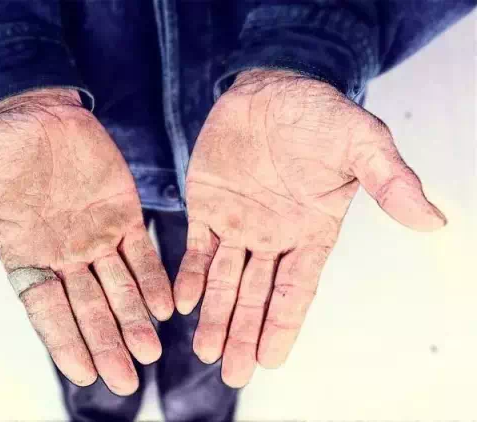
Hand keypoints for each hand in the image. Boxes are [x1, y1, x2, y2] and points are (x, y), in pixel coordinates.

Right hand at [0, 88, 173, 394]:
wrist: (36, 110)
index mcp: (27, 257)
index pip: (47, 311)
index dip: (65, 342)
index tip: (85, 374)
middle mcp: (65, 256)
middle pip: (89, 309)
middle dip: (107, 343)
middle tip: (127, 380)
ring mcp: (97, 237)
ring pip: (119, 287)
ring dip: (134, 318)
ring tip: (150, 351)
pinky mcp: (124, 213)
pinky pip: (142, 252)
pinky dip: (152, 277)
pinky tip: (164, 304)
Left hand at [175, 69, 445, 386]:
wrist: (271, 88)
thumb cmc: (320, 115)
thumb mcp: (362, 143)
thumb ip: (390, 182)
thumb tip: (435, 221)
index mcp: (311, 232)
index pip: (297, 290)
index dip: (283, 326)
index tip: (270, 361)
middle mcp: (273, 237)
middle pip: (258, 296)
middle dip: (245, 334)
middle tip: (233, 374)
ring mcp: (239, 224)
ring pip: (226, 280)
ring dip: (216, 316)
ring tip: (206, 352)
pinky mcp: (207, 207)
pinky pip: (197, 249)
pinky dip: (190, 275)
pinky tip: (183, 303)